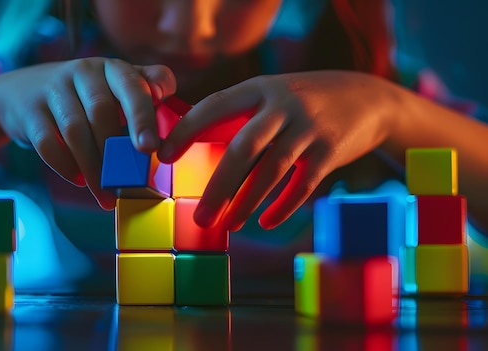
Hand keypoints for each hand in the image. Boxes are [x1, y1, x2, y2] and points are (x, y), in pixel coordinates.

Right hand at [0, 58, 175, 208]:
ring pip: (75, 131)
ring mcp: (54, 88)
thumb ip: (147, 98)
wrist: (22, 91)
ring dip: (93, 168)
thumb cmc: (84, 96)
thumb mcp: (115, 89)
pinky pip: (48, 143)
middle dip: (116, 151)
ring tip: (105, 194)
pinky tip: (79, 181)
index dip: (143, 116)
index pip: (133, 86)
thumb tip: (171, 131)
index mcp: (112, 69)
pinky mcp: (30, 110)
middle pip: (102, 111)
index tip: (151, 148)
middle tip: (130, 182)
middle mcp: (83, 72)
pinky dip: (66, 166)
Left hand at [158, 70, 397, 229]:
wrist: (366, 97)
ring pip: (272, 170)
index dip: (186, 131)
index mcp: (258, 88)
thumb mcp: (271, 95)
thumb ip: (237, 115)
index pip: (214, 106)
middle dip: (218, 186)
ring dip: (247, 202)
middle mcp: (283, 105)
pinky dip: (283, 207)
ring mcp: (309, 128)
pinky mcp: (331, 151)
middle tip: (200, 217)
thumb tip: (191, 144)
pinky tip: (265, 222)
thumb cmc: (303, 102)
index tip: (164, 156)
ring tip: (228, 225)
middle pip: (243, 148)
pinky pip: (303, 185)